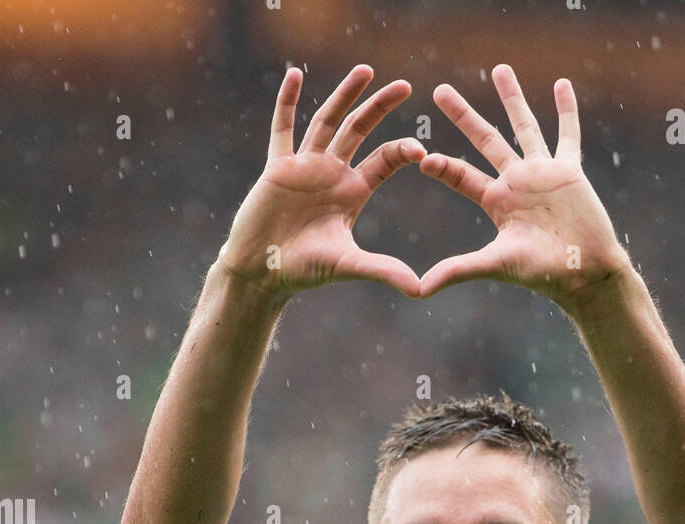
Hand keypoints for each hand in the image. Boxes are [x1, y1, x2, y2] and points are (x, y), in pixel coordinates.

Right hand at [220, 64, 424, 301]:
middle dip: (381, 108)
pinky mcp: (277, 166)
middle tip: (405, 86)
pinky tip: (294, 74)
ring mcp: (305, 166)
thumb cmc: (304, 270)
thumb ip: (383, 271)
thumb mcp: (348, 265)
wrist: (263, 272)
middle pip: (361, 131)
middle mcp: (332, 173)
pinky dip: (287, 102)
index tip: (421, 151)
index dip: (402, 152)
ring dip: (345, 95)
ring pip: (328, 121)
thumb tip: (420, 291)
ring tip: (366, 71)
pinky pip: (283, 128)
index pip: (385, 161)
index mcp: (353, 192)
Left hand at [417, 65, 629, 310]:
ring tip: (499, 69)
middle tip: (440, 91)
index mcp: (496, 202)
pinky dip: (566, 109)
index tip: (422, 158)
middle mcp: (516, 182)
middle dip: (462, 115)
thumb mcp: (495, 265)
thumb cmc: (541, 272)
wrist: (583, 273)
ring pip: (524, 126)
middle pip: (485, 139)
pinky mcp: (569, 170)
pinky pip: (567, 133)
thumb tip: (420, 290)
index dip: (443, 166)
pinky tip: (561, 83)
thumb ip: (458, 270)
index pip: (461, 175)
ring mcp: (542, 173)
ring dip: (512, 98)